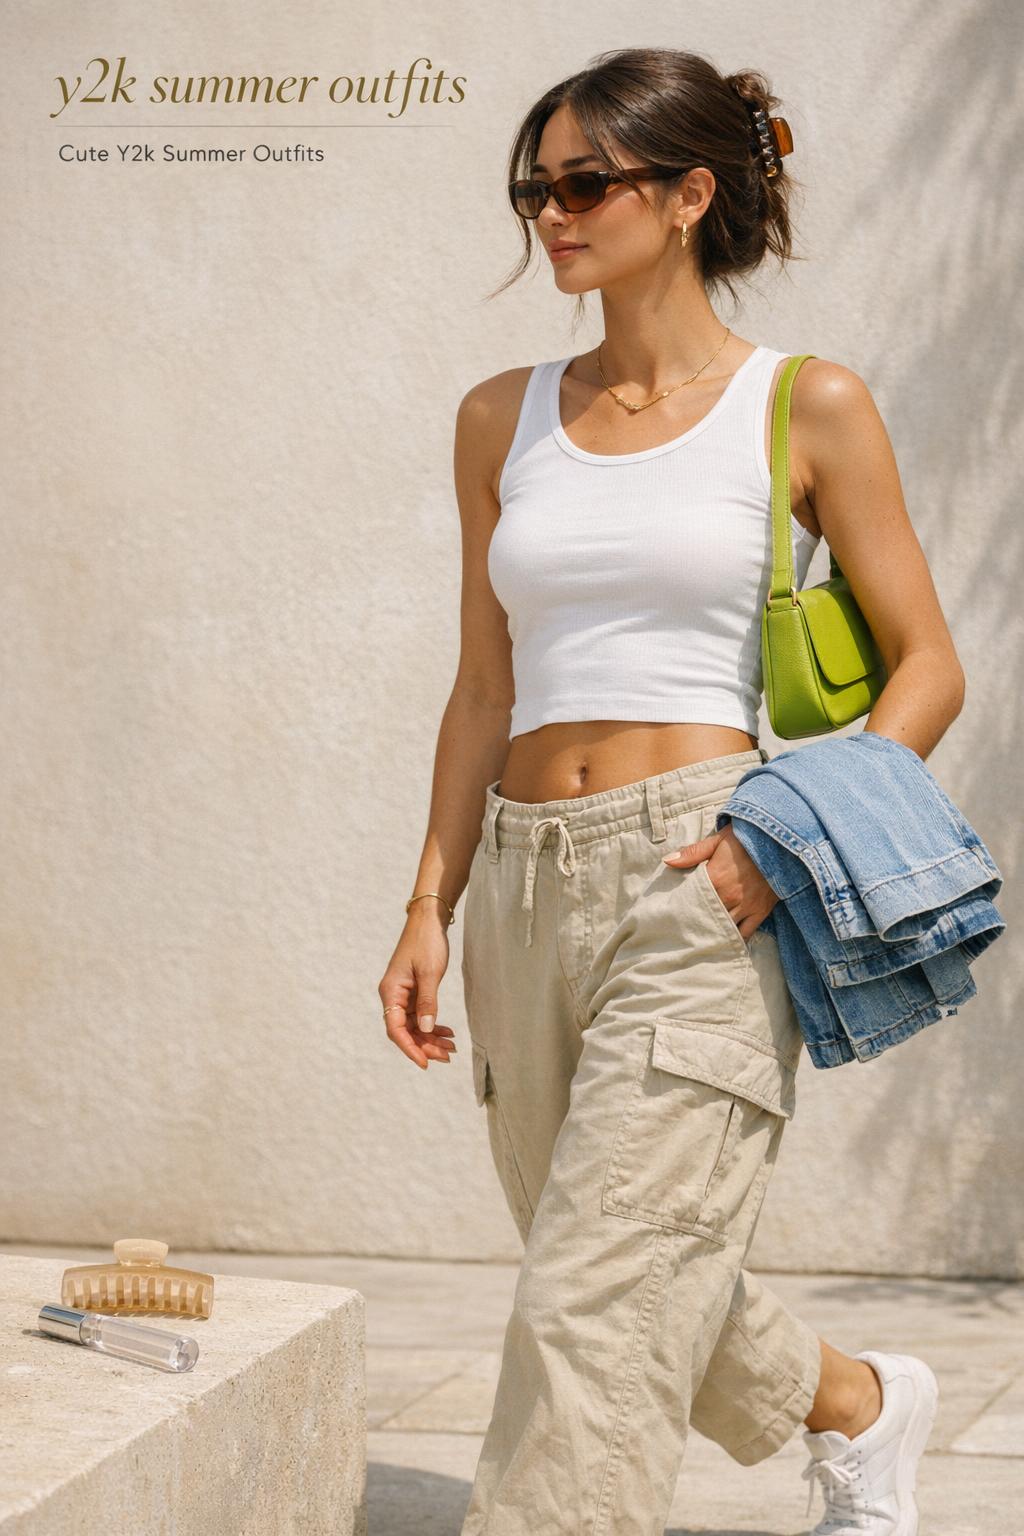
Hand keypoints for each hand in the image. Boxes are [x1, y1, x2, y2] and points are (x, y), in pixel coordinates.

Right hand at [379, 911, 457, 1070]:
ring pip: (415, 1025)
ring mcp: (403, 995)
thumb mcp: (429, 973)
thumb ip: (428, 1002)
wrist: (428, 920)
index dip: (409, 1048)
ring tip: (450, 1048)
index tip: (425, 1063)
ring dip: (431, 1038)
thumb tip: (426, 1029)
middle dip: (425, 1046)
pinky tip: (447, 1032)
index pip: (396, 1029)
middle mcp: (394, 996)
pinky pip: (421, 1015)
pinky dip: (433, 1025)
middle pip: (406, 1031)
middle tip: (447, 1056)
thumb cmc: (426, 942)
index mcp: (391, 992)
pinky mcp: (413, 991)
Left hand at [662, 822, 778, 941]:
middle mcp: (728, 897)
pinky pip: (746, 933)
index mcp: (715, 878)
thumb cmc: (748, 838)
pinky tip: (726, 942)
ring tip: (702, 938)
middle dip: (696, 922)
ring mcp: (745, 906)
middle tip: (684, 929)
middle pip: (706, 916)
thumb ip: (693, 852)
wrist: (783, 842)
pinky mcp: (761, 911)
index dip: (682, 905)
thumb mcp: (719, 839)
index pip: (692, 899)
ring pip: (724, 928)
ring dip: (713, 933)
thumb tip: (667, 860)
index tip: (673, 911)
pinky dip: (735, 939)